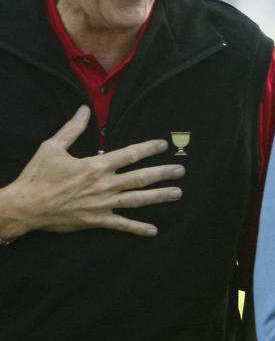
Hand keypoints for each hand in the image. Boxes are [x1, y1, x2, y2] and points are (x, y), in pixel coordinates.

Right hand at [2, 105, 184, 237]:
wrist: (26, 206)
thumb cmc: (38, 176)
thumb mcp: (52, 147)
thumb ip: (72, 129)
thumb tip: (84, 109)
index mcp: (96, 166)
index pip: (129, 155)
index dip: (148, 149)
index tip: (163, 145)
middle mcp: (104, 185)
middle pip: (141, 178)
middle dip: (163, 173)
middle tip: (181, 170)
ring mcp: (103, 204)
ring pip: (138, 200)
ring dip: (159, 196)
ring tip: (177, 192)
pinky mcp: (98, 220)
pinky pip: (123, 225)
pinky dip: (139, 228)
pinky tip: (154, 230)